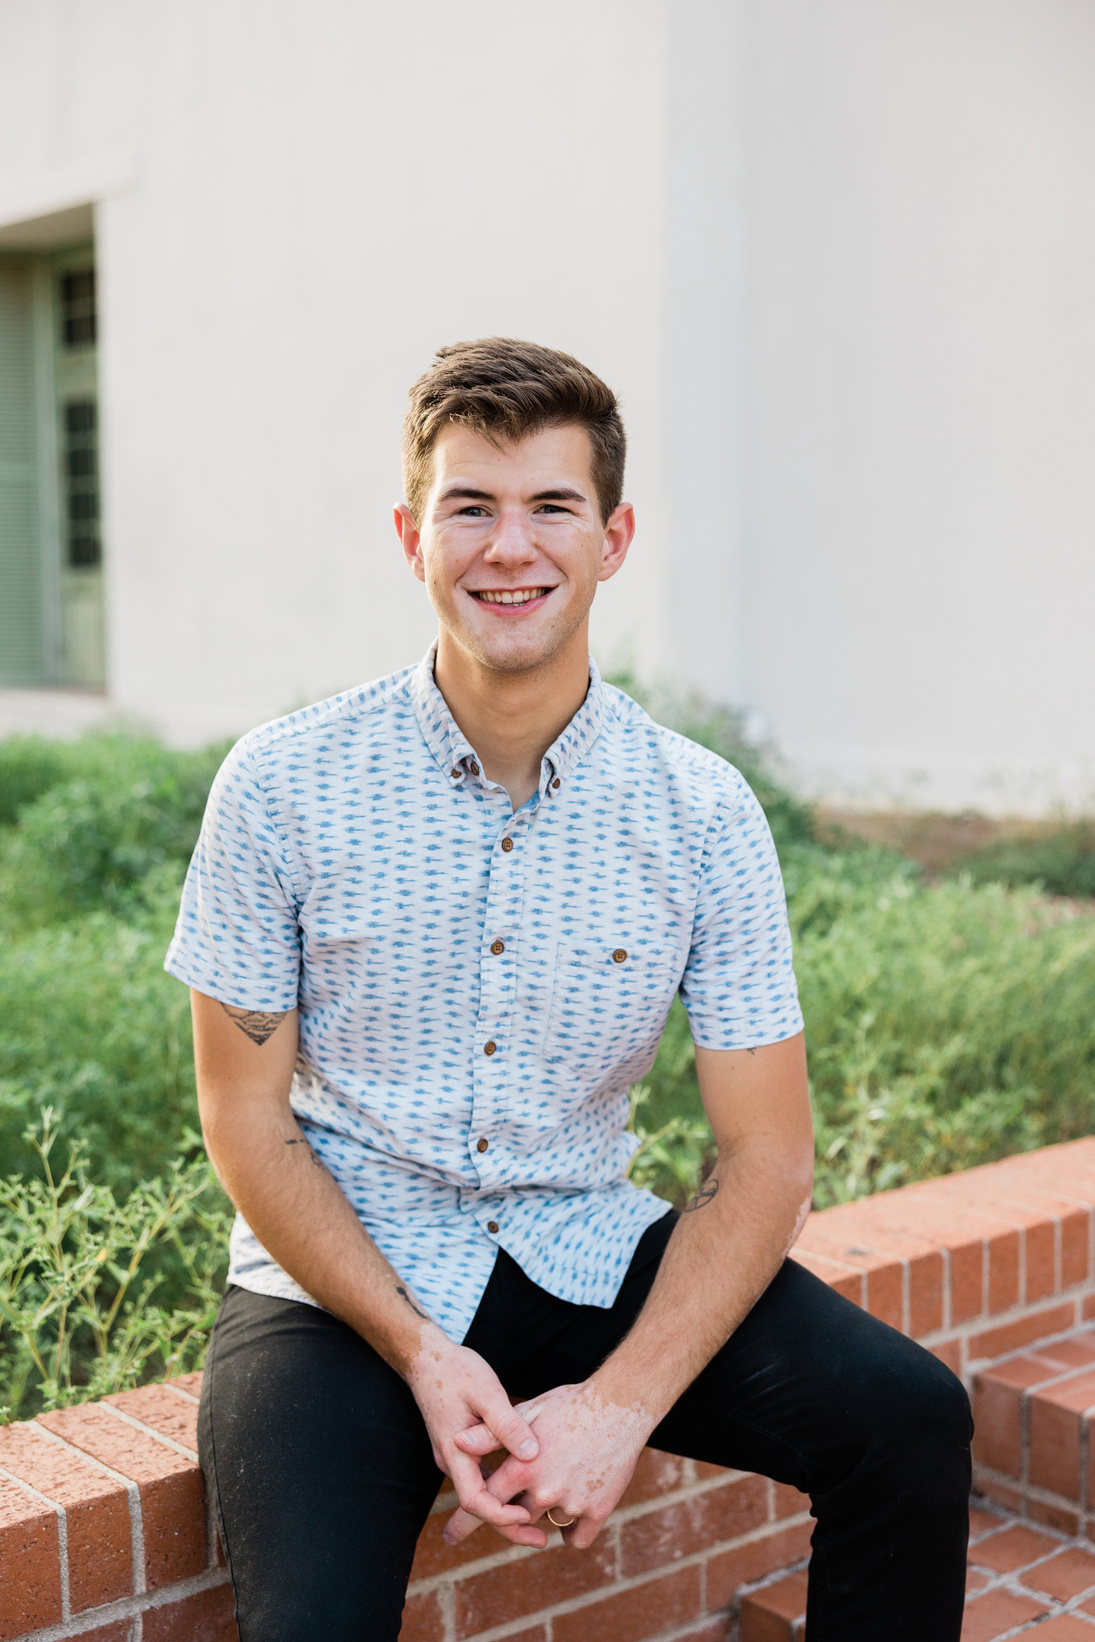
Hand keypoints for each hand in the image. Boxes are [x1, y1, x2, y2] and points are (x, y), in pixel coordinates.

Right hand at [405, 1334, 543, 1540]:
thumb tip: (531, 1454)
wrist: (426, 1358)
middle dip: (509, 1525)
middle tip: (541, 1540)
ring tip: (539, 1519)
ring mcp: (457, 1455)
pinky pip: (481, 1476)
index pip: (475, 1500)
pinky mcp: (463, 1447)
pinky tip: (523, 1487)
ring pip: (481, 1492)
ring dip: (506, 1508)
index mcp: (456, 1452)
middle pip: (479, 1505)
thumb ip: (506, 1424)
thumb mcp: (486, 1391)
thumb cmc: (456, 1371)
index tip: (528, 1518)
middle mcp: (453, 1460)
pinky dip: (501, 1488)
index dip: (501, 1516)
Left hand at [443, 1378, 654, 1549]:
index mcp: (523, 1467)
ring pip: (547, 1522)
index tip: (449, 1537)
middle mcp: (544, 1490)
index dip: (464, 1521)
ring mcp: (572, 1503)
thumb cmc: (570, 1404)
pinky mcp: (598, 1511)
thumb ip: (491, 1433)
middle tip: (516, 1506)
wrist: (621, 1406)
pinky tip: (573, 1504)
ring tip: (560, 1477)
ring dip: (547, 1510)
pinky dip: (572, 1528)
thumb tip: (457, 1442)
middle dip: (511, 1515)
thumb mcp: (528, 1411)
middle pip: (515, 1518)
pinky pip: (575, 1537)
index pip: (483, 1502)